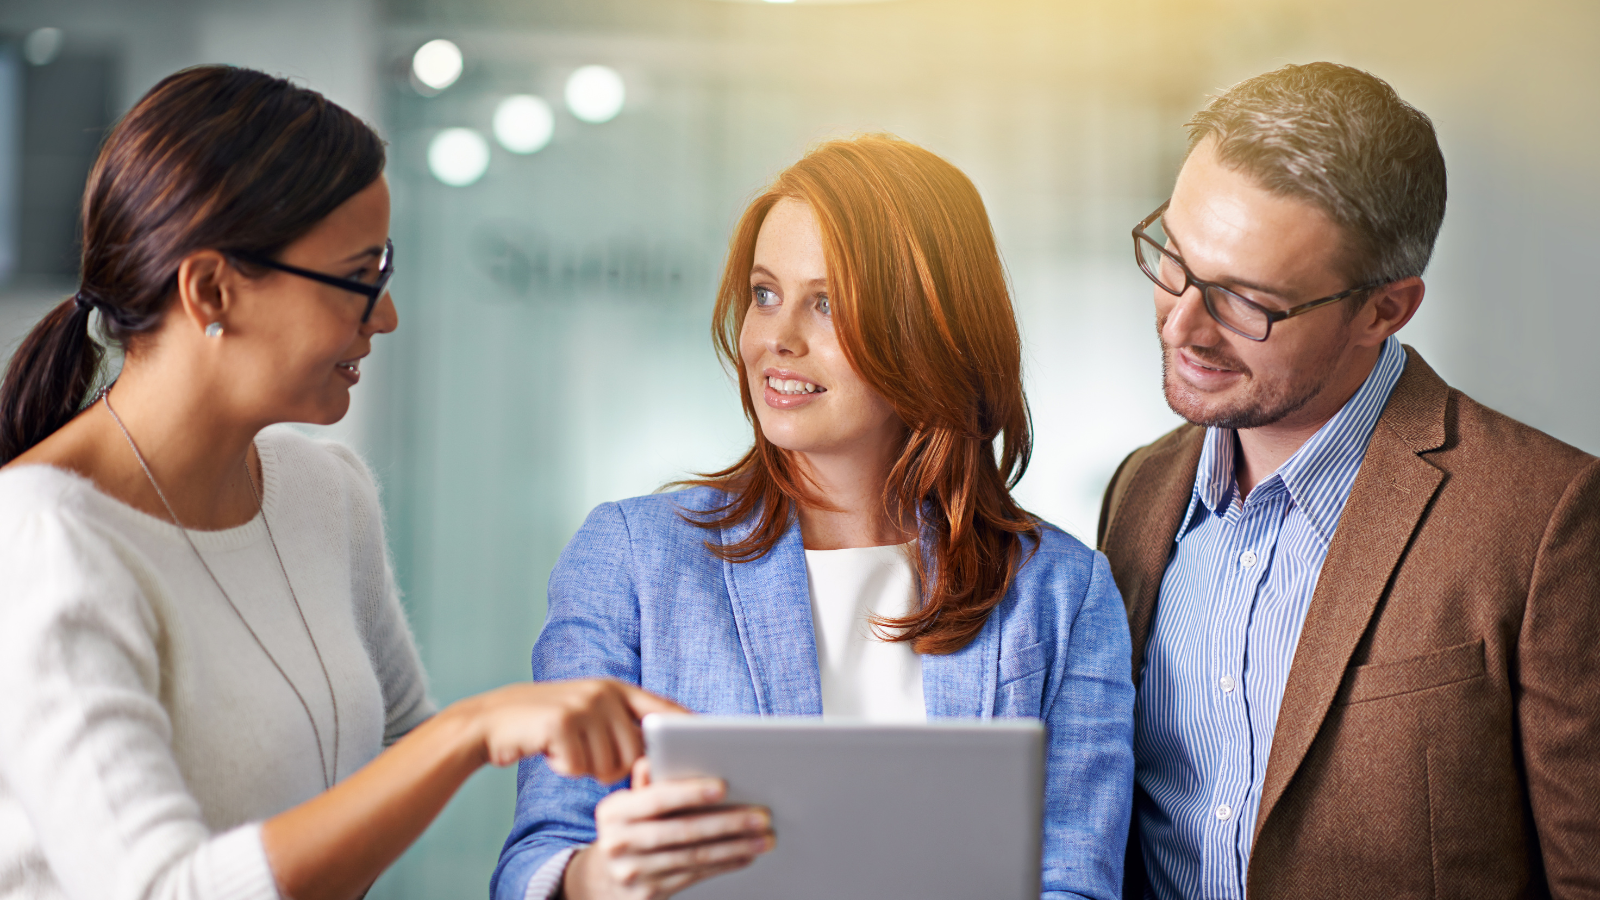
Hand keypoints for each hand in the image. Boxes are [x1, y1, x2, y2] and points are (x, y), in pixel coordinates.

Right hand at [465, 679, 684, 782]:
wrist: (494, 720)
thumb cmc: (549, 726)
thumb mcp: (589, 713)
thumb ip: (622, 725)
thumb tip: (656, 757)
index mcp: (616, 689)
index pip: (663, 709)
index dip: (687, 728)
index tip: (709, 743)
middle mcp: (604, 692)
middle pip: (636, 751)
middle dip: (615, 767)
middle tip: (588, 759)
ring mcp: (583, 705)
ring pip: (609, 763)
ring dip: (589, 768)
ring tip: (568, 751)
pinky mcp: (561, 722)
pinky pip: (580, 767)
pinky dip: (566, 768)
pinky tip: (551, 752)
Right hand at [563, 758, 775, 899]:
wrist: (604, 879)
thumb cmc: (629, 828)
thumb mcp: (628, 804)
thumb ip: (649, 782)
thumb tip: (659, 757)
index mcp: (613, 811)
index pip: (657, 798)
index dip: (691, 792)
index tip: (725, 786)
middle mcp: (618, 843)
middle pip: (683, 831)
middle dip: (728, 822)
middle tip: (762, 815)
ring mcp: (632, 873)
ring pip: (694, 857)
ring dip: (735, 846)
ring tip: (764, 837)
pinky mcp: (648, 894)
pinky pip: (694, 876)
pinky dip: (724, 864)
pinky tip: (745, 854)